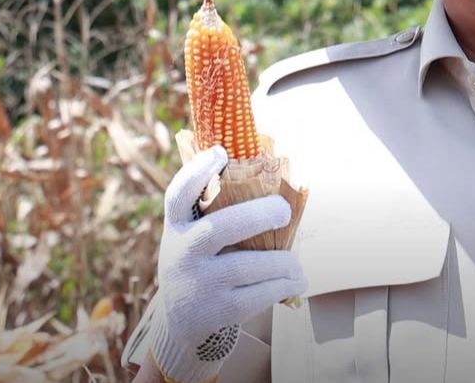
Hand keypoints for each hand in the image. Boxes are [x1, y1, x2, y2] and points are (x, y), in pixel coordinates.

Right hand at [149, 145, 306, 382]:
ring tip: (296, 263)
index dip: (197, 171)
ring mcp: (198, 284)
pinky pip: (259, 293)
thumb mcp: (194, 237)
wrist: (180, 321)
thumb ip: (216, 212)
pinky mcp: (217, 311)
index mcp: (177, 227)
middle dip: (258, 216)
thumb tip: (270, 175)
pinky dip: (284, 285)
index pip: (179, 194)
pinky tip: (296, 281)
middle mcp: (182, 253)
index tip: (221, 152)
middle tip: (284, 210)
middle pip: (220, 229)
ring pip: (249, 265)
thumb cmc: (201, 263)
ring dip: (284, 261)